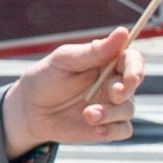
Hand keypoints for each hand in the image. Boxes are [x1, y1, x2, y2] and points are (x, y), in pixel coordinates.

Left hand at [1, 27, 141, 153]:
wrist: (28, 111)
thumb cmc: (44, 79)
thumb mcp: (63, 61)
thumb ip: (93, 51)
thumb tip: (123, 32)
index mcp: (106, 62)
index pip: (131, 59)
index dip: (135, 66)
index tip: (130, 75)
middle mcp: (113, 83)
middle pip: (134, 83)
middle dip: (127, 88)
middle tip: (114, 93)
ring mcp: (111, 105)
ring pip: (128, 108)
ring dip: (111, 112)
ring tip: (88, 114)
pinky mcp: (107, 126)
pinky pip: (122, 130)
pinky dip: (113, 130)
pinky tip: (97, 128)